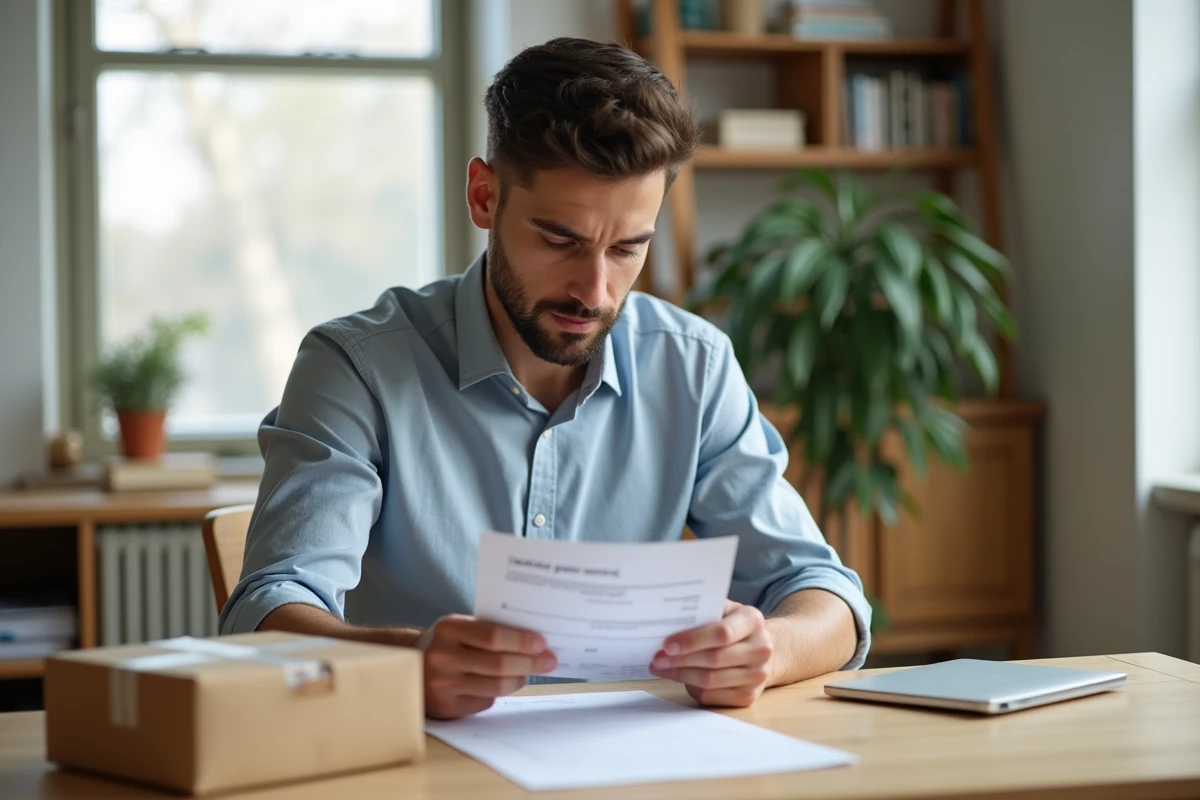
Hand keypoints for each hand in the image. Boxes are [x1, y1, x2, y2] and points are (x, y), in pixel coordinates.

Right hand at [417, 615, 557, 718]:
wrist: (410, 667)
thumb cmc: (447, 643)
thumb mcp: (460, 627)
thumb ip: (489, 630)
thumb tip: (535, 640)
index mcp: (448, 629)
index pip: (492, 636)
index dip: (521, 641)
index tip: (542, 643)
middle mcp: (442, 657)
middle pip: (499, 664)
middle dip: (530, 662)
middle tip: (549, 660)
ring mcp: (443, 685)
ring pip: (497, 686)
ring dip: (521, 678)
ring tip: (530, 671)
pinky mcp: (447, 707)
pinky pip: (486, 700)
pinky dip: (500, 691)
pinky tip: (505, 682)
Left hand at [648, 600, 772, 707]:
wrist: (759, 647)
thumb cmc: (732, 625)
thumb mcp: (723, 609)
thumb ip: (702, 611)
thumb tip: (666, 617)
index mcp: (753, 620)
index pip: (722, 633)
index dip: (692, 640)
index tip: (667, 644)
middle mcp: (761, 648)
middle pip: (714, 659)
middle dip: (680, 660)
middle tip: (657, 658)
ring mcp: (757, 675)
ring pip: (710, 680)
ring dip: (680, 674)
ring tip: (660, 667)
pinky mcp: (748, 696)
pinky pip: (711, 696)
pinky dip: (690, 687)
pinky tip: (677, 676)